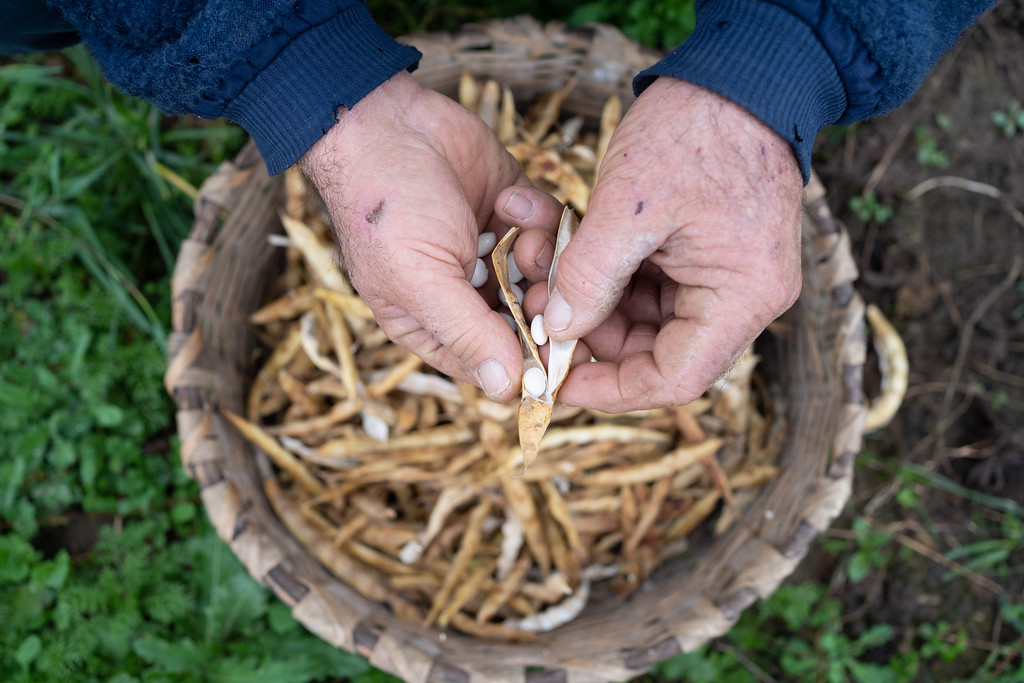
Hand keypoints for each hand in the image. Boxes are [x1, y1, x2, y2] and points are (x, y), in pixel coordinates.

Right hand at [300, 72, 561, 400]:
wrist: (384, 120)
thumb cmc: (384, 206)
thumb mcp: (420, 280)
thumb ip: (468, 334)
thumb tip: (508, 390)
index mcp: (432, 324)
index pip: (491, 365)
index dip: (527, 365)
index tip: (557, 355)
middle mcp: (466, 293)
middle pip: (528, 326)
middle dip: (541, 307)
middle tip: (539, 287)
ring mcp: (494, 252)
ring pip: (548, 278)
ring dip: (543, 258)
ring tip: (523, 235)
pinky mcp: (515, 212)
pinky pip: (552, 231)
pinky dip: (541, 217)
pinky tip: (512, 199)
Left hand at [528, 77, 803, 411]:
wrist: (739, 73)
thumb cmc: (697, 130)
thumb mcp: (630, 206)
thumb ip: (589, 275)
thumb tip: (556, 331)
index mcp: (742, 297)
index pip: (675, 377)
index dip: (611, 389)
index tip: (557, 380)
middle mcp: (741, 296)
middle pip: (655, 349)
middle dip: (588, 331)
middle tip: (534, 305)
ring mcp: (724, 274)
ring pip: (643, 316)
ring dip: (588, 296)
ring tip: (540, 260)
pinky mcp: (705, 252)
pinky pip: (646, 282)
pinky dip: (604, 269)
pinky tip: (564, 242)